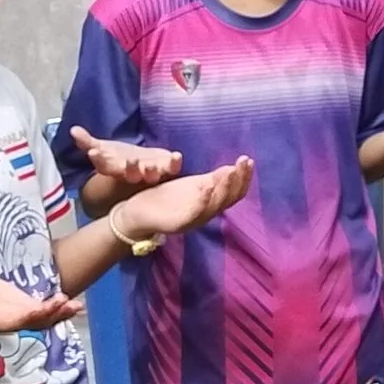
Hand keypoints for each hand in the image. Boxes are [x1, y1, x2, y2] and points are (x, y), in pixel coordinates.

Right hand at [0, 274, 79, 333]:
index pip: (19, 319)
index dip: (34, 314)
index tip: (47, 306)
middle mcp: (12, 320)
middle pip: (37, 321)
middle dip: (55, 314)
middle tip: (72, 305)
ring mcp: (19, 313)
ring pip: (44, 317)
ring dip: (61, 312)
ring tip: (77, 305)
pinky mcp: (21, 304)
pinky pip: (42, 308)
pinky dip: (56, 306)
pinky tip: (70, 301)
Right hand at [67, 127, 180, 186]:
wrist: (145, 164)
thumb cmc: (122, 157)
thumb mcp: (105, 148)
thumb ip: (88, 141)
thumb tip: (73, 130)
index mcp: (115, 168)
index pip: (104, 165)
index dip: (99, 159)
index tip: (93, 152)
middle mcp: (132, 173)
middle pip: (129, 173)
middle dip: (129, 169)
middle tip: (129, 162)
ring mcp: (150, 173)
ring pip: (150, 175)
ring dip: (150, 171)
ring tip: (150, 167)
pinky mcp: (167, 169)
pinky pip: (172, 168)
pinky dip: (175, 163)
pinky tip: (176, 155)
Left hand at [116, 156, 254, 236]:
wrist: (135, 214)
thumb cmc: (164, 199)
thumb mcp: (191, 186)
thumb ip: (212, 180)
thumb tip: (233, 169)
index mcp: (210, 204)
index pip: (234, 193)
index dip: (244, 178)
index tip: (247, 160)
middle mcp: (206, 214)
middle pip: (229, 199)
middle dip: (238, 180)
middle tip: (244, 162)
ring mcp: (193, 220)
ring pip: (215, 206)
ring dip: (224, 188)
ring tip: (231, 171)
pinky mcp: (177, 223)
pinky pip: (194, 212)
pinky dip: (203, 200)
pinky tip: (207, 185)